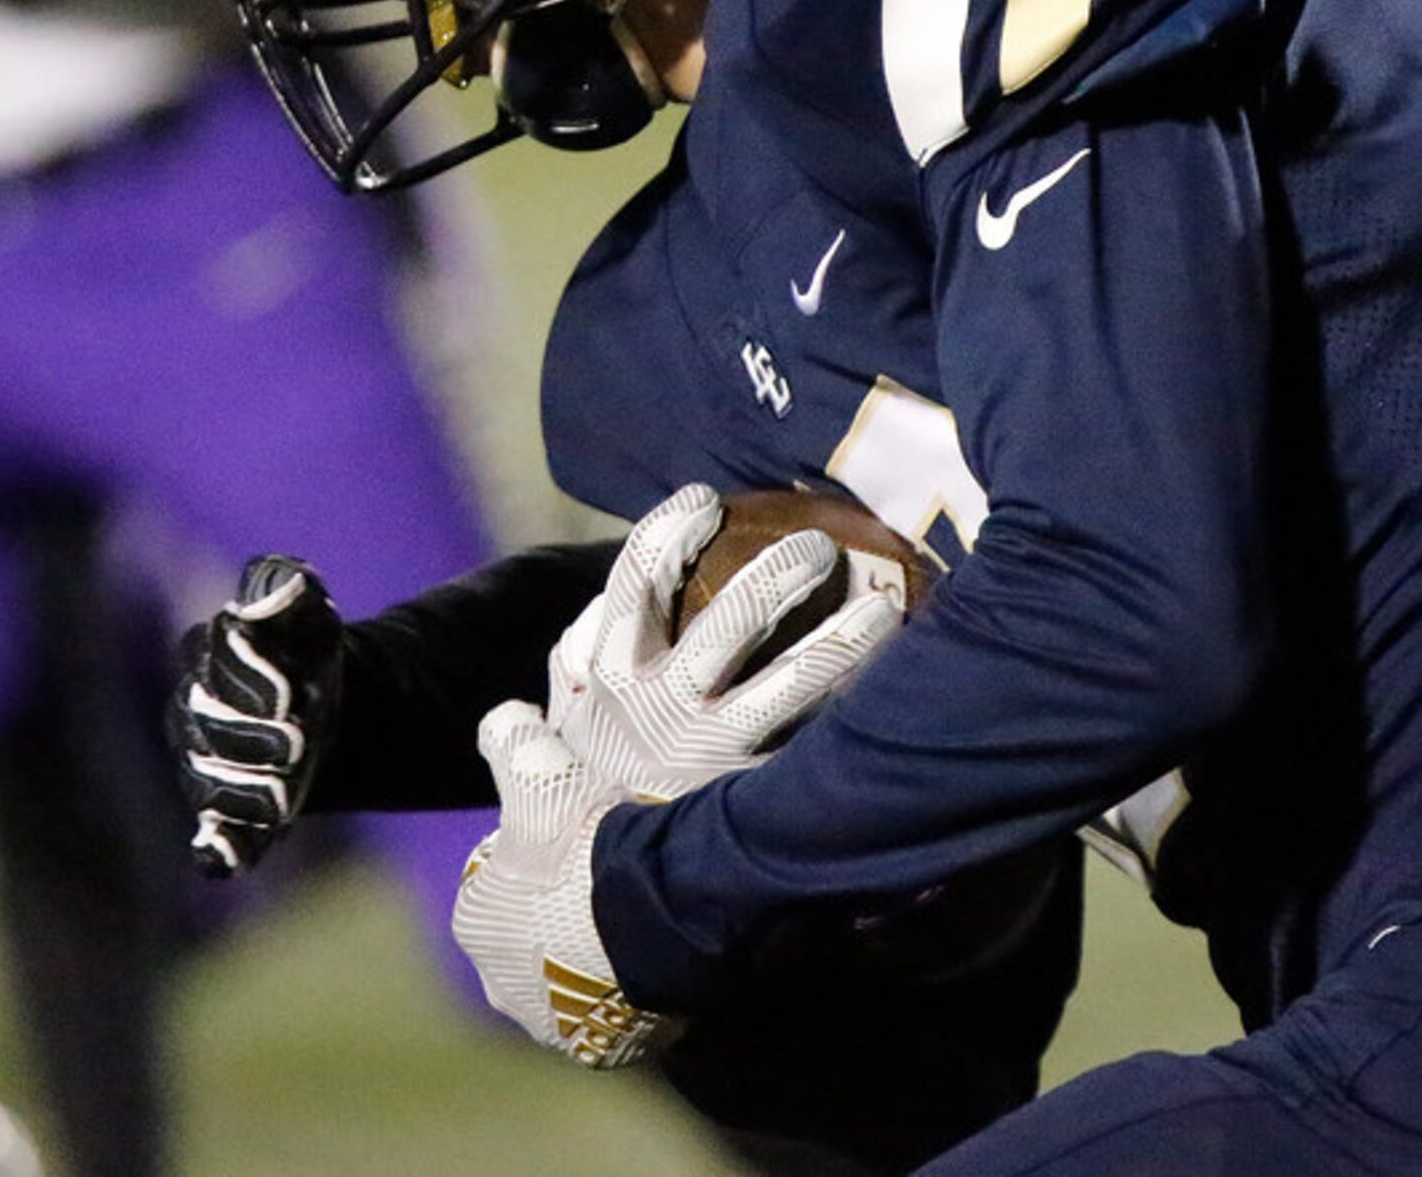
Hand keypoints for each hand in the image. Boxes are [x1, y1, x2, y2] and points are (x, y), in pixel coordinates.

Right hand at [169, 556, 343, 876]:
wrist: (322, 706)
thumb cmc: (306, 651)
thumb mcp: (309, 613)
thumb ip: (288, 587)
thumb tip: (282, 582)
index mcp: (206, 656)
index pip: (213, 661)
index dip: (252, 675)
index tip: (292, 688)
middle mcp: (192, 713)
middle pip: (207, 727)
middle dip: (252, 736)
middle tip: (298, 742)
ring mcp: (206, 767)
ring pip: (210, 784)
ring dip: (248, 790)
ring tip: (286, 791)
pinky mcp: (227, 814)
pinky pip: (214, 839)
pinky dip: (220, 849)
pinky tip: (225, 859)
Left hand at [453, 701, 674, 1067]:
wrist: (655, 914)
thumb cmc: (588, 843)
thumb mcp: (546, 774)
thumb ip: (514, 741)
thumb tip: (503, 715)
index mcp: (475, 920)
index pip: (499, 880)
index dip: (540, 853)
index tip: (579, 835)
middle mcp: (498, 984)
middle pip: (532, 934)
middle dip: (562, 909)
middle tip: (610, 873)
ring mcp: (550, 1023)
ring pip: (570, 976)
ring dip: (593, 952)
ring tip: (637, 912)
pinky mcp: (598, 1050)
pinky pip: (610, 1011)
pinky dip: (625, 987)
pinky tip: (650, 952)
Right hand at [545, 483, 905, 800]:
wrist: (570, 923)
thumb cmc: (557, 828)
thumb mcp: (531, 757)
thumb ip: (553, 704)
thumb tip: (540, 674)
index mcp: (604, 680)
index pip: (636, 584)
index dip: (668, 533)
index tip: (702, 498)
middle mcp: (662, 709)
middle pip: (728, 624)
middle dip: (777, 577)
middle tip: (819, 545)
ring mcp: (711, 755)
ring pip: (785, 686)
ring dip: (838, 643)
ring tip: (884, 610)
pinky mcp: (747, 800)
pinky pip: (808, 750)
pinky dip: (848, 720)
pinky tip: (890, 701)